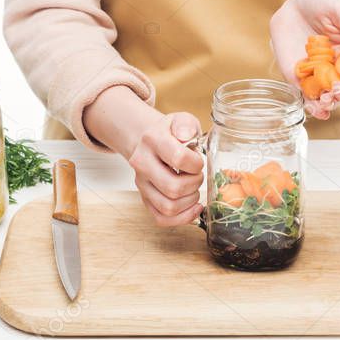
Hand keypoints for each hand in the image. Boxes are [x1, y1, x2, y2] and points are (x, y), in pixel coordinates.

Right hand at [127, 112, 204, 226]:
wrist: (150, 141)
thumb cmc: (170, 133)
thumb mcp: (181, 120)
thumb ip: (186, 124)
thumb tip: (185, 136)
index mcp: (151, 140)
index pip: (178, 159)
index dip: (196, 164)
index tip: (198, 162)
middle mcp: (141, 163)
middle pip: (173, 188)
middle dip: (194, 184)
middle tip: (197, 176)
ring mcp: (141, 184)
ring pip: (168, 207)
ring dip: (190, 202)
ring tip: (194, 189)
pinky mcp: (144, 199)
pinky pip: (161, 219)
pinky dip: (182, 218)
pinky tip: (194, 207)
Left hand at [270, 0, 339, 118]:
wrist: (294, 6)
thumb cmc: (321, 4)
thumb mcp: (339, 9)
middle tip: (338, 89)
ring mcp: (322, 77)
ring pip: (332, 99)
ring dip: (331, 103)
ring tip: (326, 101)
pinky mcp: (302, 81)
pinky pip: (310, 98)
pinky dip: (314, 107)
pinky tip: (315, 109)